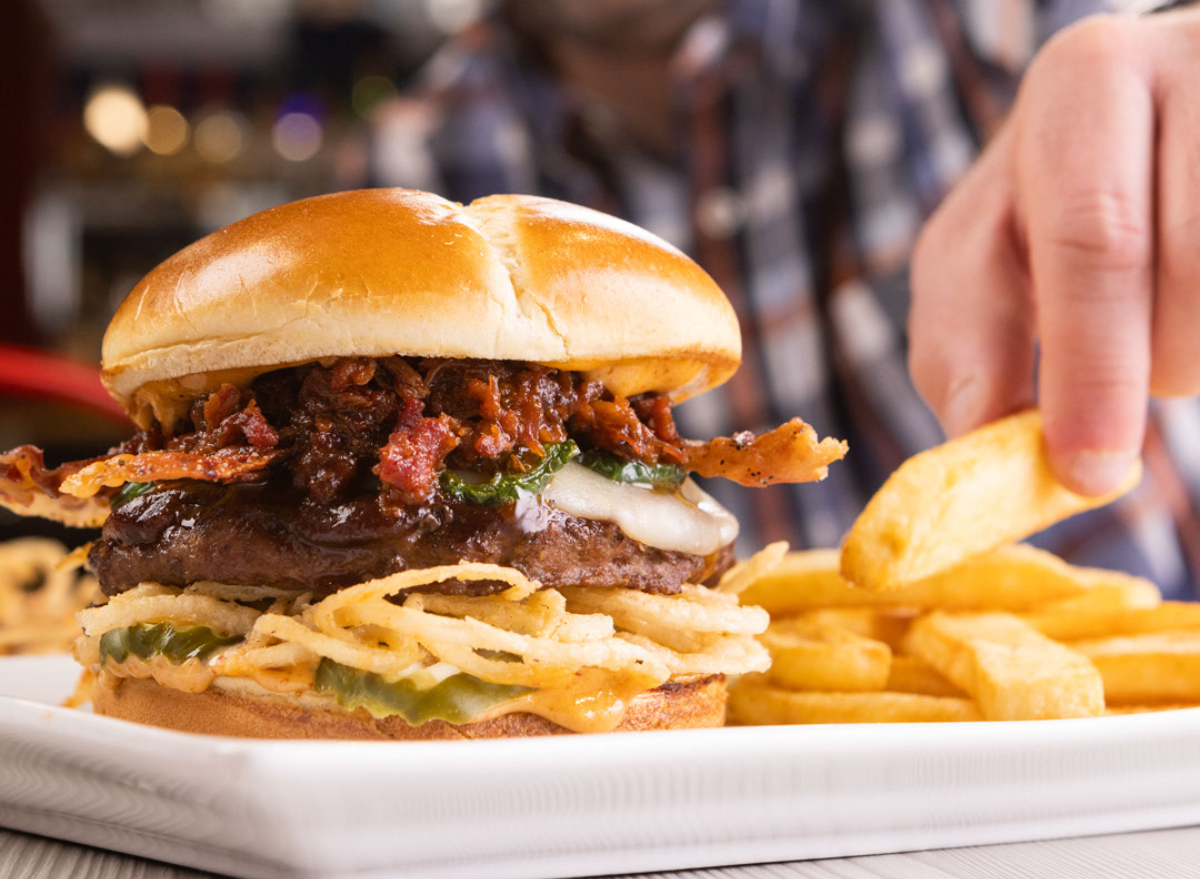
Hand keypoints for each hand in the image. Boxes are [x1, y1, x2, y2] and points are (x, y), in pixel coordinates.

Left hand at [909, 12, 1199, 495]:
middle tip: (1104, 460)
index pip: (1094, 236)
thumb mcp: (987, 249)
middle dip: (1138, 376)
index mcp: (1085, 84)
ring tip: (1148, 334)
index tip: (1083, 471)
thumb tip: (976, 431)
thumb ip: (966, 335)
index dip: (1090, 368)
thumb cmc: (1062, 199)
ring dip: (1187, 356)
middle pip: (1190, 266)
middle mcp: (1188, 66)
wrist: (1172, 111)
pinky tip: (1182, 318)